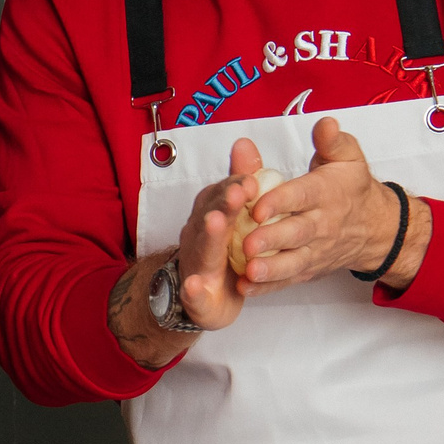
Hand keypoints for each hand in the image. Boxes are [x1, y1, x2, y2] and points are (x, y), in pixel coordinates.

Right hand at [172, 134, 263, 326]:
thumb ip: (237, 182)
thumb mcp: (232, 214)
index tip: (251, 178)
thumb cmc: (222, 253)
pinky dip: (193, 290)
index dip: (234, 186)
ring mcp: (195, 265)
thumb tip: (244, 143)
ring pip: (200, 249)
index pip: (220, 196)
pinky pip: (192, 293)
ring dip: (207, 237)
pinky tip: (194, 285)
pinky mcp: (195, 297)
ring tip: (216, 223)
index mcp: (210, 218)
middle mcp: (199, 237)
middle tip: (236, 194)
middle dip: (221, 205)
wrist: (202, 299)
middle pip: (209, 217)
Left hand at [235, 117, 430, 290]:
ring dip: (271, 269)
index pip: (302, 196)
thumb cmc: (351, 187)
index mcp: (326, 192)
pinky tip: (245, 288)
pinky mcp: (309, 268)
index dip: (280, 201)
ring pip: (293, 261)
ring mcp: (316, 250)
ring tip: (248, 271)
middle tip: (247, 244)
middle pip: (296, 233)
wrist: (376, 227)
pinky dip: (268, 287)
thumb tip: (324, 123)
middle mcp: (322, 224)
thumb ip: (333, 142)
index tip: (257, 206)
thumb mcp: (349, 158)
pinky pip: (289, 279)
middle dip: (272, 239)